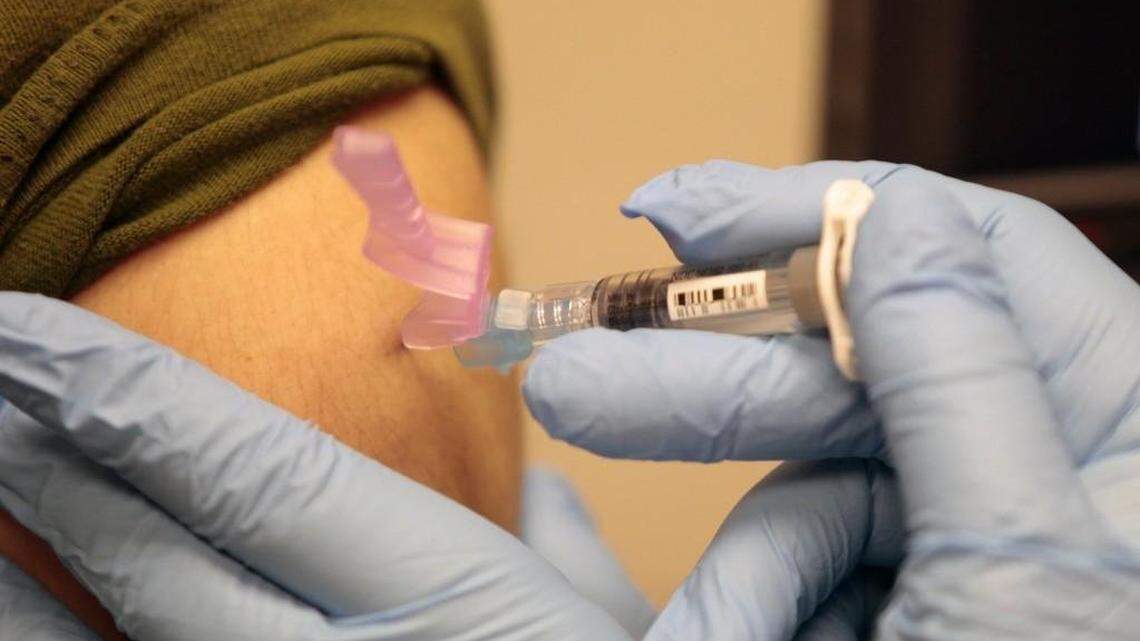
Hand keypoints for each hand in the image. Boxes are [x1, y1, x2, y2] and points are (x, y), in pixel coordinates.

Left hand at [0, 293, 643, 640]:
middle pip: (163, 556)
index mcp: (460, 612)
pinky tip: (11, 618)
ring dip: (12, 576)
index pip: (266, 481)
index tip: (35, 330)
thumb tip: (522, 484)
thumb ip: (561, 546)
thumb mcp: (623, 626)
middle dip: (48, 451)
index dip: (140, 401)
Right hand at [524, 160, 1139, 638]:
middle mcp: (1063, 459)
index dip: (818, 212)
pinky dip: (764, 608)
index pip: (977, 250)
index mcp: (1134, 431)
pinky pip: (820, 563)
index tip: (671, 220)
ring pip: (824, 485)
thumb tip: (888, 219)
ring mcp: (987, 525)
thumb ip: (960, 385)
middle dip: (713, 383)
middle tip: (567, 388)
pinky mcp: (924, 586)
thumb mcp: (1018, 582)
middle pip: (873, 361)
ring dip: (745, 572)